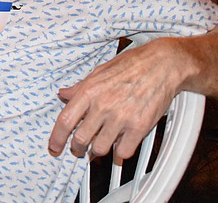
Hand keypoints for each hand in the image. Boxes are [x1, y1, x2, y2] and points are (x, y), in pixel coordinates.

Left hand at [48, 39, 182, 160]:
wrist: (162, 65)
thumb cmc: (132, 64)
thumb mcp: (99, 71)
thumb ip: (80, 87)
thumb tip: (64, 94)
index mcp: (89, 91)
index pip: (65, 120)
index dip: (56, 138)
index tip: (54, 146)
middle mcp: (103, 105)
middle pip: (80, 139)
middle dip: (77, 148)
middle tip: (79, 149)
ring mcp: (121, 118)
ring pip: (100, 149)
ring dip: (97, 152)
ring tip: (99, 147)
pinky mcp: (140, 127)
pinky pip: (123, 152)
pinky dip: (119, 154)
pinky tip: (118, 147)